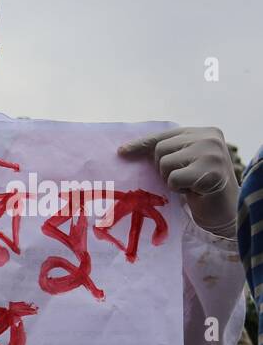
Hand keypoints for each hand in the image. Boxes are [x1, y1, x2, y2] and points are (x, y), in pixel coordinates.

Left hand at [120, 126, 239, 235]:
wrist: (223, 211)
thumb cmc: (198, 187)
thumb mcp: (182, 163)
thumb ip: (165, 152)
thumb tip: (123, 150)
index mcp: (203, 132)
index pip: (164, 136)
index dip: (141, 145)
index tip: (121, 152)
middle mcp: (210, 138)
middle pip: (160, 149)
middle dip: (162, 169)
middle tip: (181, 178)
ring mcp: (213, 153)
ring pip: (165, 163)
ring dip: (171, 179)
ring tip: (189, 184)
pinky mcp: (211, 171)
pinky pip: (174, 179)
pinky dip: (178, 188)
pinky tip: (194, 190)